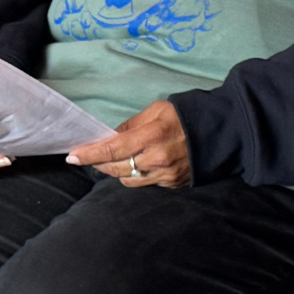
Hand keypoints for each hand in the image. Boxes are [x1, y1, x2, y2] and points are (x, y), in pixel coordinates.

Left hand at [65, 100, 189, 187]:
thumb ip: (132, 124)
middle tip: (89, 156)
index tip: (72, 156)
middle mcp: (157, 159)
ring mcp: (165, 175)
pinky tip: (139, 165)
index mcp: (152, 136)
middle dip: (99, 163)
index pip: (112, 149)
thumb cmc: (187, 115)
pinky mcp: (173, 184)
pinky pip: (145, 183)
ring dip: (116, 171)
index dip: (89, 154)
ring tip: (115, 160)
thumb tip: (112, 136)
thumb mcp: (158, 110)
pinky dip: (137, 175)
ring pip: (127, 179)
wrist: (221, 131)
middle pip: (115, 168)